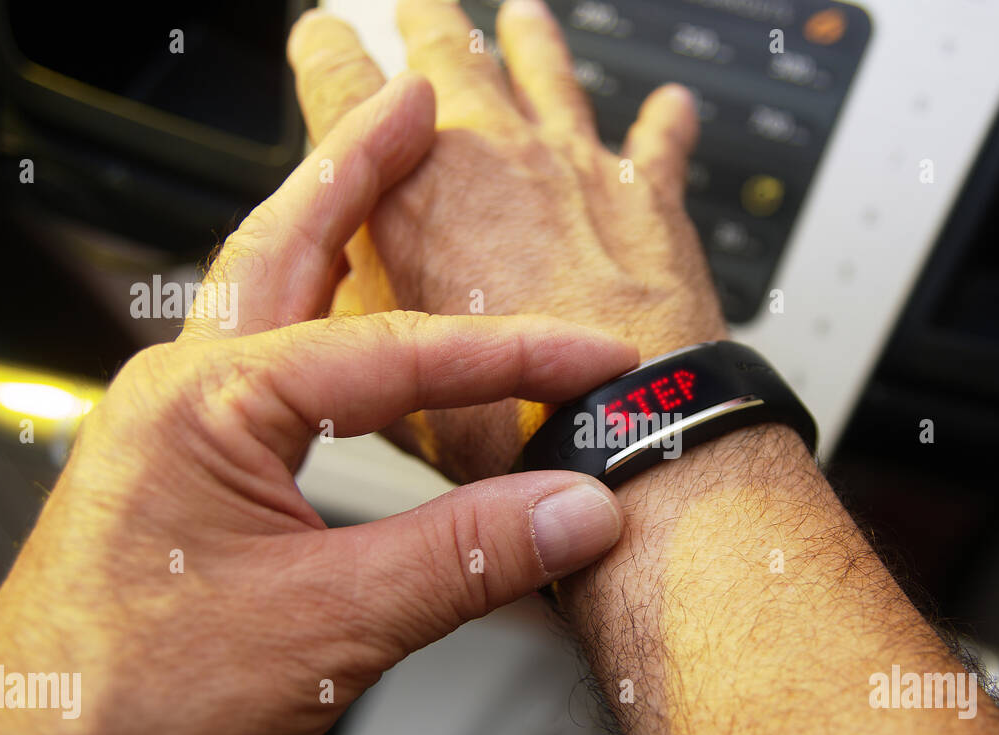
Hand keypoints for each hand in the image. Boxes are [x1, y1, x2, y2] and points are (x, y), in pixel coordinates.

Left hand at [0, 74, 636, 734]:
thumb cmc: (120, 715)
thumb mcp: (322, 629)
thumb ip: (460, 559)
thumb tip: (574, 506)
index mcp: (201, 409)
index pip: (395, 353)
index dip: (514, 354)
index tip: (596, 361)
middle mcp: (183, 405)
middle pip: (285, 249)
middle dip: (353, 170)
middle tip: (412, 105)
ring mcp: (183, 444)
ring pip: (272, 308)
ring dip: (333, 238)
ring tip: (384, 184)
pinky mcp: (198, 492)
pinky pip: (278, 386)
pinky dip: (331, 344)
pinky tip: (361, 351)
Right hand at [286, 0, 726, 481]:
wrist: (615, 428)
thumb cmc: (505, 417)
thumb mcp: (389, 370)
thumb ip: (364, 303)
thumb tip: (351, 288)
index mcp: (405, 190)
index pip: (343, 88)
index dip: (327, 53)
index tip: (323, 37)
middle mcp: (489, 155)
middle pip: (448, 55)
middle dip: (427, 25)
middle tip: (419, 7)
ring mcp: (570, 166)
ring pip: (549, 75)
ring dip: (534, 44)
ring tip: (525, 18)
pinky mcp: (646, 196)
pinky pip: (659, 140)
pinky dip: (667, 121)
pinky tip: (674, 104)